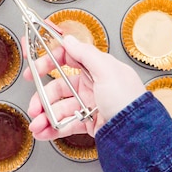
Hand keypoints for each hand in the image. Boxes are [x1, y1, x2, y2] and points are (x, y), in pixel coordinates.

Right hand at [22, 35, 146, 140]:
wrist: (137, 132)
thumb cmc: (128, 99)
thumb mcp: (107, 70)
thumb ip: (86, 53)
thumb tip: (69, 39)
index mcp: (97, 68)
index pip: (67, 59)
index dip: (48, 63)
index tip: (34, 69)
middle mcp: (92, 85)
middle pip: (59, 88)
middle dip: (43, 98)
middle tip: (33, 106)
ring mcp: (89, 105)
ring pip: (59, 108)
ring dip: (45, 116)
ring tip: (37, 124)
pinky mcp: (89, 123)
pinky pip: (65, 124)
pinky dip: (52, 128)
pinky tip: (43, 132)